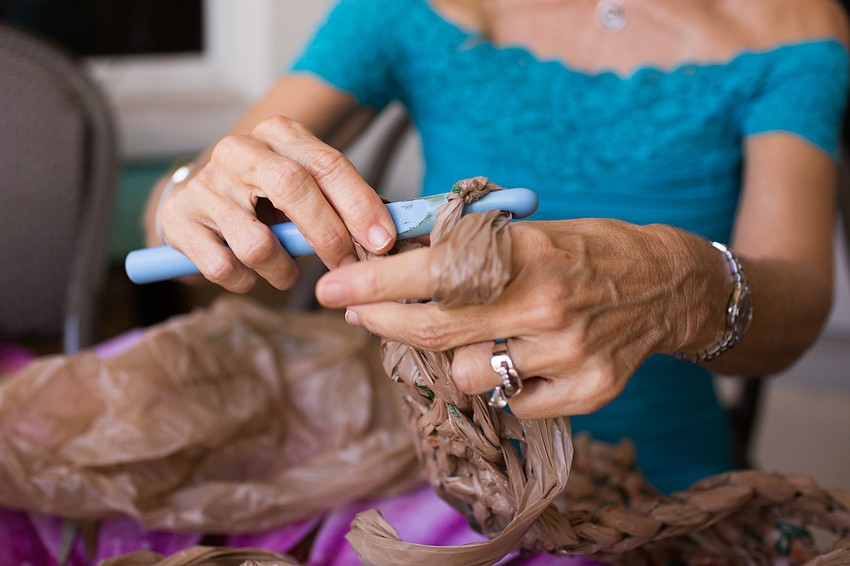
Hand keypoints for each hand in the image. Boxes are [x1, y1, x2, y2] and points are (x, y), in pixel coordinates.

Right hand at [158, 116, 396, 292]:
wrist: (194, 202)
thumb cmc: (265, 198)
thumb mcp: (304, 186)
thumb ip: (343, 204)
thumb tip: (394, 237)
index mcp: (279, 133)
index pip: (328, 163)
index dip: (360, 205)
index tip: (382, 241)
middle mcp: (239, 150)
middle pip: (294, 188)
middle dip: (329, 235)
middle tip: (347, 267)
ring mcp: (206, 185)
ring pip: (258, 243)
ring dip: (283, 271)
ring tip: (285, 272)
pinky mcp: (180, 221)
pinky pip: (226, 268)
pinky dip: (246, 282)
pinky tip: (249, 273)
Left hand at [315, 219, 723, 417]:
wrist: (666, 284)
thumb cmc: (586, 250)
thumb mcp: (530, 232)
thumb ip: (470, 250)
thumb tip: (394, 258)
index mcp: (529, 254)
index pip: (433, 273)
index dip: (375, 282)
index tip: (333, 287)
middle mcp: (546, 306)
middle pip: (436, 331)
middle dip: (383, 321)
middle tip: (358, 312)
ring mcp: (569, 354)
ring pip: (469, 374)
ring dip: (457, 354)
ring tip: (478, 332)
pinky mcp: (588, 391)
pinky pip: (512, 401)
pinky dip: (504, 381)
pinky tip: (522, 357)